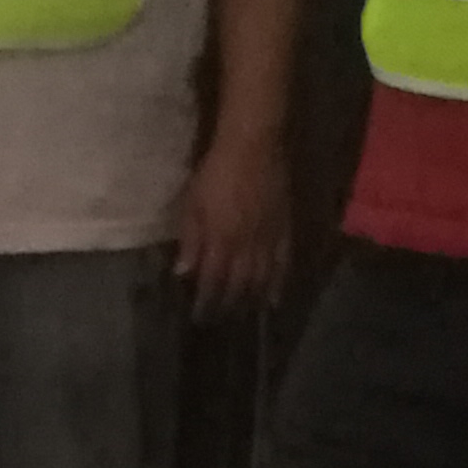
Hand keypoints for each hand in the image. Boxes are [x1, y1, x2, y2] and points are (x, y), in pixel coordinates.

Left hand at [172, 129, 292, 318]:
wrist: (253, 144)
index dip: (206, 302)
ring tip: (245, 317)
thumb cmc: (216, 171)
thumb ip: (191, 239)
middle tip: (221, 323)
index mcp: (221, 240)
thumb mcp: (192, 204)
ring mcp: (268, 238)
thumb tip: (183, 272)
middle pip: (238, 285)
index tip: (200, 318)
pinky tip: (275, 299)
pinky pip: (283, 262)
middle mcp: (246, 245)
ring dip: (252, 301)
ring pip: (262, 279)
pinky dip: (279, 283)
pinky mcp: (284, 228)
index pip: (212, 281)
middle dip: (228, 307)